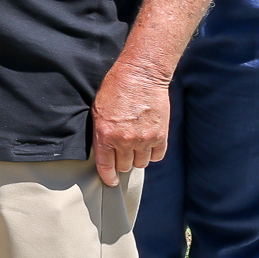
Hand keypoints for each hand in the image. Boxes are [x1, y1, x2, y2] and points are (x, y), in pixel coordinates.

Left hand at [90, 60, 173, 186]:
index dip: (108, 177)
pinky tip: (149, 144)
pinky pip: (157, 155)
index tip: (111, 182)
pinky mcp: (160, 135)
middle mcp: (124, 140)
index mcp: (105, 135)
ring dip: (138, 158)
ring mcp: (144, 139)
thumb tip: (104, 150)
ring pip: (141, 163)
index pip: (105, 166)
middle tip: (123, 154)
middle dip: (122, 163)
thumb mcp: (98, 110)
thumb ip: (101, 132)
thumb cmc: (116, 88)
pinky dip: (153, 152)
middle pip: (124, 166)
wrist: (140, 75)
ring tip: (136, 147)